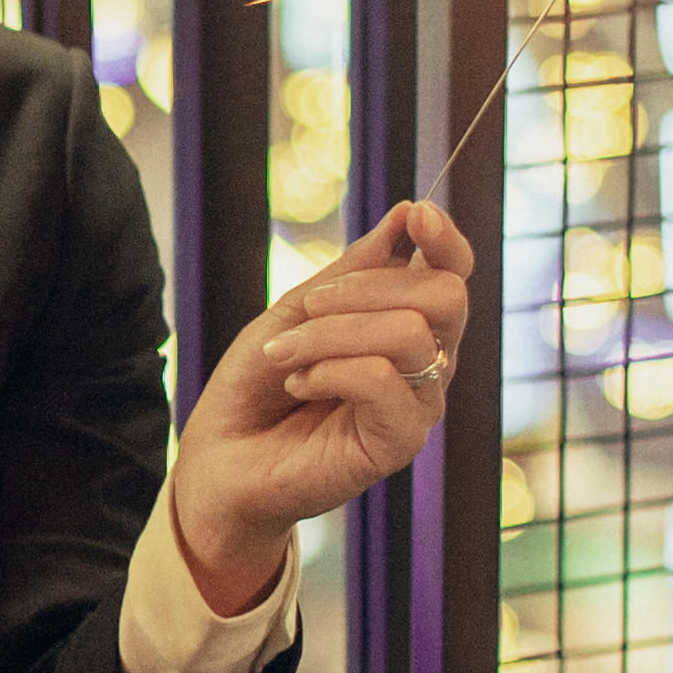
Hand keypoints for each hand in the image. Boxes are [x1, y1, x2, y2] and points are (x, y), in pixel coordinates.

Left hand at [169, 198, 475, 607]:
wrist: (220, 460)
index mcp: (407, 326)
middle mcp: (426, 365)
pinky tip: (299, 384)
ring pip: (410, 334)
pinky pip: (384, 379)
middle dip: (365, 287)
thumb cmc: (257, 386)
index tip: (416, 213)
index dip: (445, 239)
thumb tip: (407, 214)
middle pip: (445, 295)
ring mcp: (417, 405)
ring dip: (332, 332)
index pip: (452, 274)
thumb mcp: (298, 311)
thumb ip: (355, 270)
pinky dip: (331, 370)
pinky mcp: (398, 442)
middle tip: (307, 310)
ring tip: (286, 355)